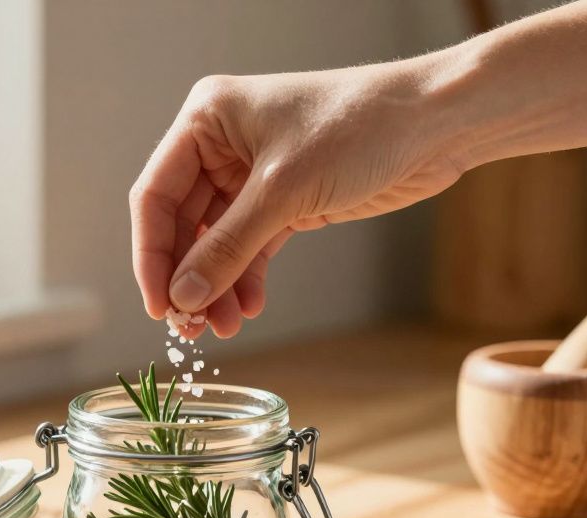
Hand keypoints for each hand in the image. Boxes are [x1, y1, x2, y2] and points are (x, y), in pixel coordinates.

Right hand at [129, 63, 461, 337]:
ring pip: (217, 242)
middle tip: (189, 328)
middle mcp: (222, 144)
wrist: (435, 123)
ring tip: (223, 328)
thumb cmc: (359, 127)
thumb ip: (227, 249)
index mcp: (206, 120)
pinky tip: (249, 309)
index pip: (156, 195)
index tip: (158, 307)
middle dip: (188, 278)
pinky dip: (246, 279)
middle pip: (182, 224)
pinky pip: (251, 247)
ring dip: (217, 287)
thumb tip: (182, 298)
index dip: (151, 256)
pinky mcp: (286, 200)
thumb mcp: (283, 192)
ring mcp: (253, 174)